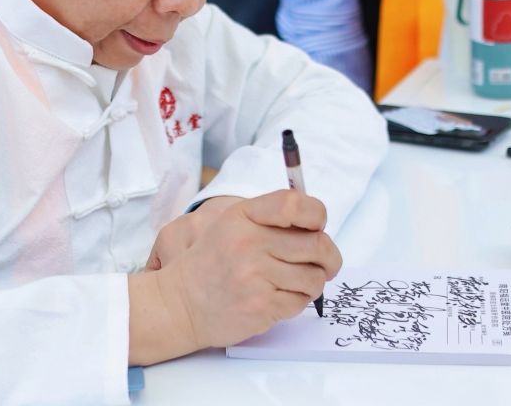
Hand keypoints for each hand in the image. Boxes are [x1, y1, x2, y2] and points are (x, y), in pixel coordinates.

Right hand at [157, 189, 341, 349]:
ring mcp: (254, 276)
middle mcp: (249, 243)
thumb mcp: (232, 225)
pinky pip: (300, 302)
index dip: (316, 214)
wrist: (180, 303)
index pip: (293, 204)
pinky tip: (279, 297)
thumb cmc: (212, 262)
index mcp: (243, 216)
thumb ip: (271, 219)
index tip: (318, 226)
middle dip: (330, 257)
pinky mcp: (261, 306)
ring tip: (297, 283)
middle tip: (328, 263)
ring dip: (313, 282)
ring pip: (314, 278)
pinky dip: (297, 302)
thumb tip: (319, 225)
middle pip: (316, 245)